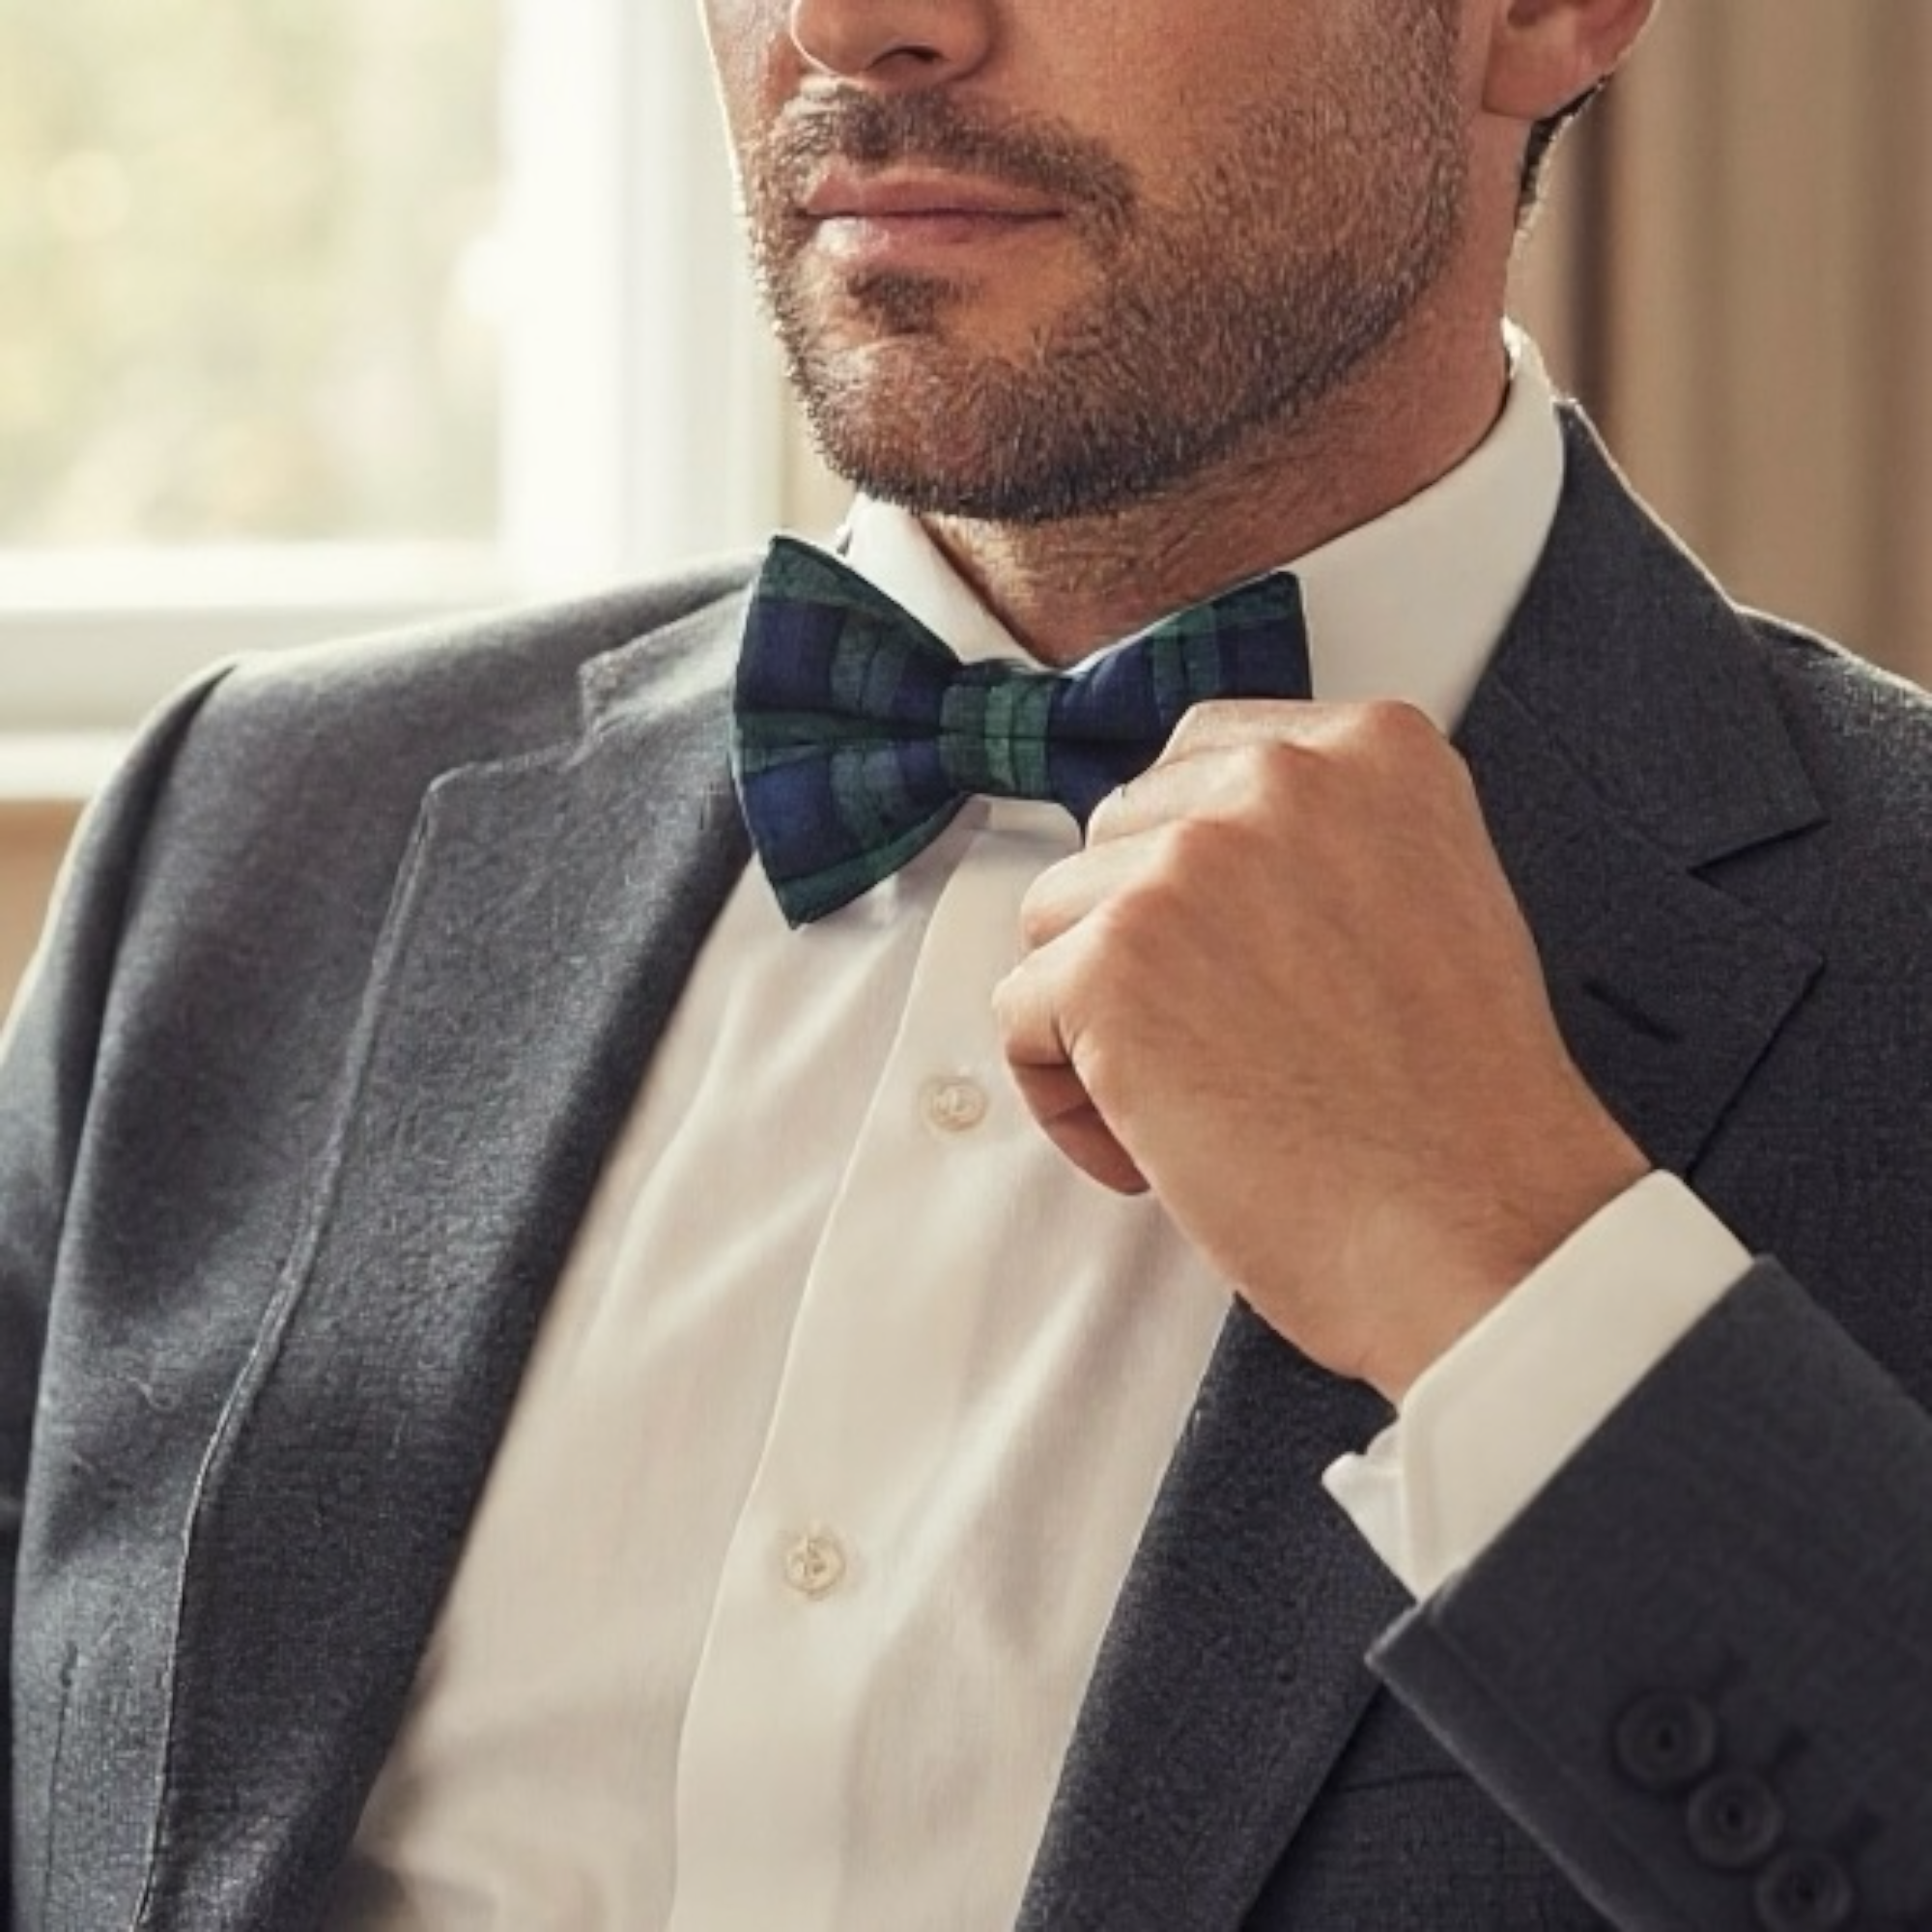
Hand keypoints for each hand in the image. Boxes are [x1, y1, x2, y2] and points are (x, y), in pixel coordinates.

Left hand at [992, 700, 1649, 1402]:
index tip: (1208, 951)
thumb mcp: (1430, 901)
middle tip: (1207, 1046)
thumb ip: (1317, 850)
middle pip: (1116, 840)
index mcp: (1371, 752)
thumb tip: (1194, 866)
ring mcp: (1189, 864)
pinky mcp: (1115, 960)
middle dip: (1137, 946)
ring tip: (1187, 1103)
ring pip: (1056, 922)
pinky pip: (1019, 1014)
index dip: (1181, 875)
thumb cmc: (1461, 1115)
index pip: (1195, 763)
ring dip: (1094, 1021)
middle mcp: (1278, 783)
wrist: (1480, 1233)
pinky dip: (1065, 1100)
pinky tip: (1153, 1147)